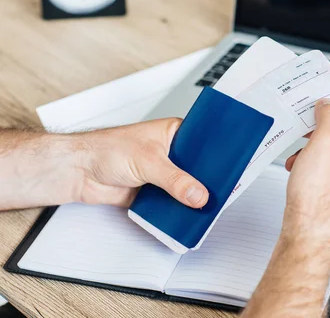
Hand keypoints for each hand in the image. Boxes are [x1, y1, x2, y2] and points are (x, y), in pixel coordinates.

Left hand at [71, 118, 208, 207]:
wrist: (78, 171)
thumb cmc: (105, 149)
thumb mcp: (148, 161)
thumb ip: (175, 180)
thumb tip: (198, 194)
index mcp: (174, 133)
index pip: (204, 143)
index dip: (218, 156)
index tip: (231, 169)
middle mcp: (171, 152)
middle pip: (198, 169)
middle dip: (205, 182)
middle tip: (218, 192)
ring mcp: (162, 173)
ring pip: (186, 188)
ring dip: (191, 198)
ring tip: (204, 206)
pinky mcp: (153, 191)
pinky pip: (172, 203)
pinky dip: (177, 210)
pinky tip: (184, 215)